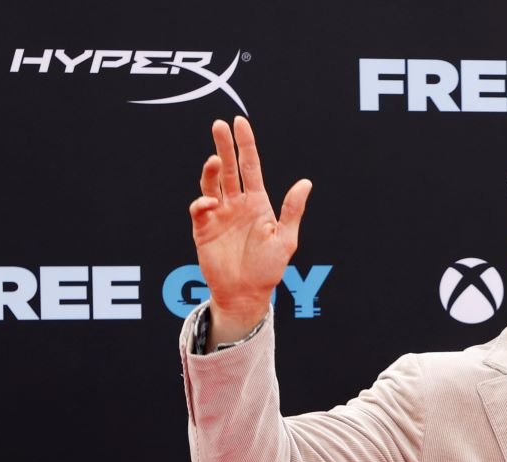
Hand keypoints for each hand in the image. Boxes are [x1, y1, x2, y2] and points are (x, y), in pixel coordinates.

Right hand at [189, 116, 311, 342]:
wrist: (246, 294)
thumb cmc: (268, 269)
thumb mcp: (286, 239)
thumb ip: (292, 210)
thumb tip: (305, 182)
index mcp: (257, 203)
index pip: (251, 167)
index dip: (246, 145)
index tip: (240, 123)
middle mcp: (237, 204)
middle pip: (229, 168)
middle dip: (224, 146)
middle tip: (219, 124)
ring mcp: (219, 214)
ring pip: (212, 183)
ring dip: (211, 170)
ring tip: (214, 159)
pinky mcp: (203, 228)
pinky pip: (200, 208)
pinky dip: (203, 201)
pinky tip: (211, 202)